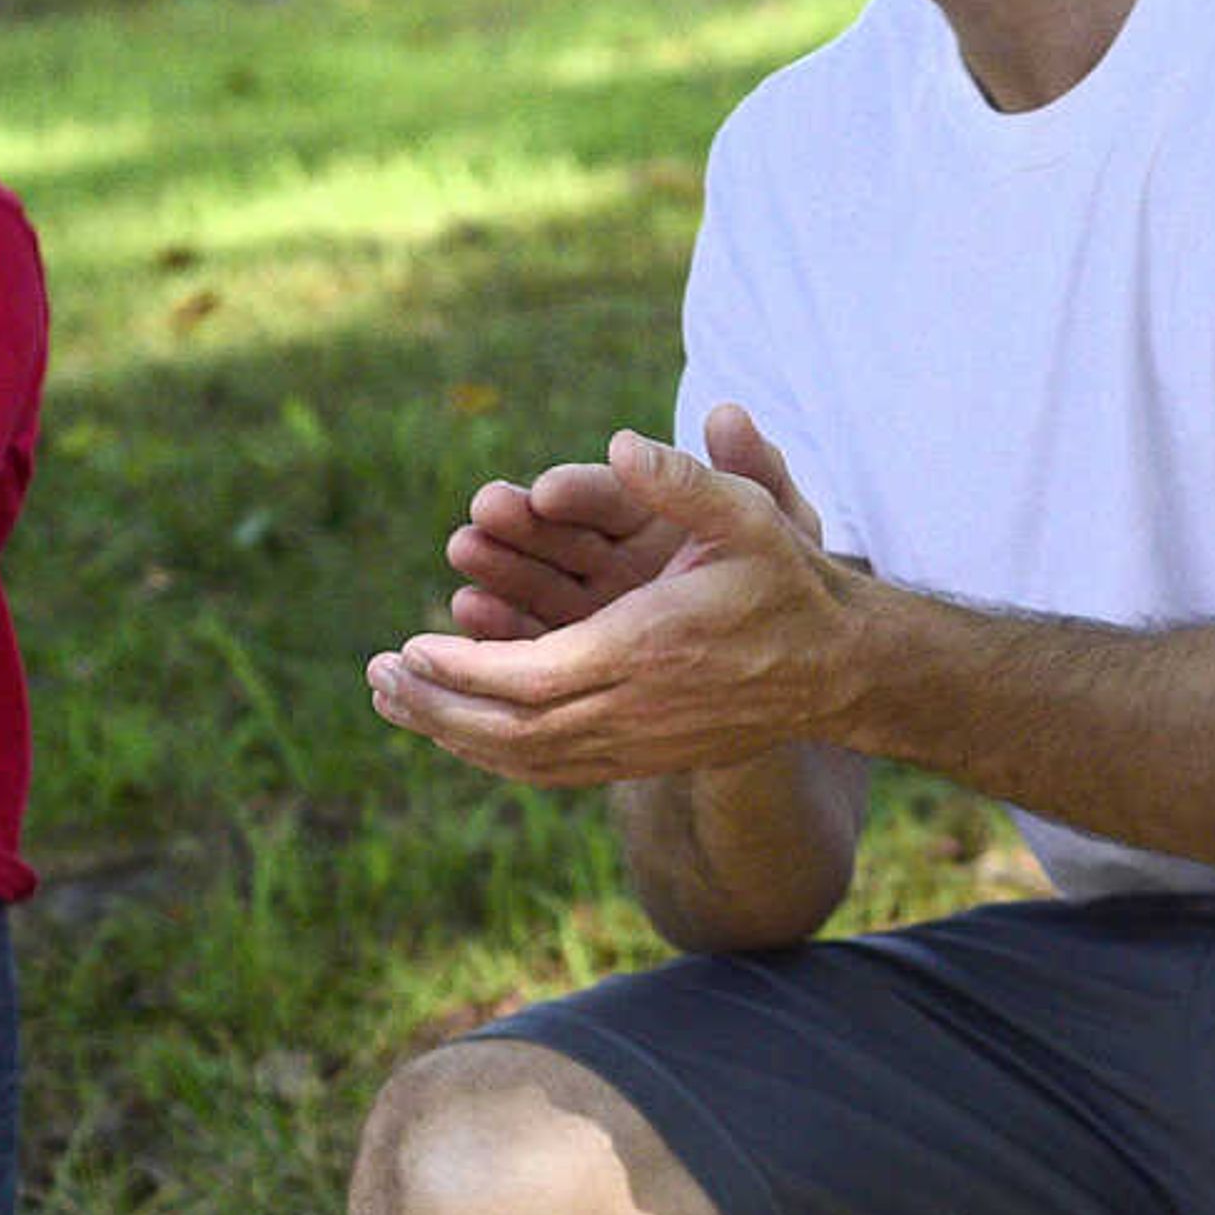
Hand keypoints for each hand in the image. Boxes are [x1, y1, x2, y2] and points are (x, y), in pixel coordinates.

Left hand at [368, 412, 844, 785]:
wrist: (839, 667)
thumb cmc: (788, 581)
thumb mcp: (751, 515)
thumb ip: (687, 480)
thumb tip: (622, 445)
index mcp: (646, 651)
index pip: (531, 678)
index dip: (461, 671)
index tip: (404, 647)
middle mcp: (635, 709)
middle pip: (512, 730)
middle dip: (436, 706)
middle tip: (375, 676)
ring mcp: (639, 744)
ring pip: (527, 758)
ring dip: (454, 734)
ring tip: (395, 702)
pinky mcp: (643, 758)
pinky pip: (552, 769)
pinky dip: (496, 754)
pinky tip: (459, 732)